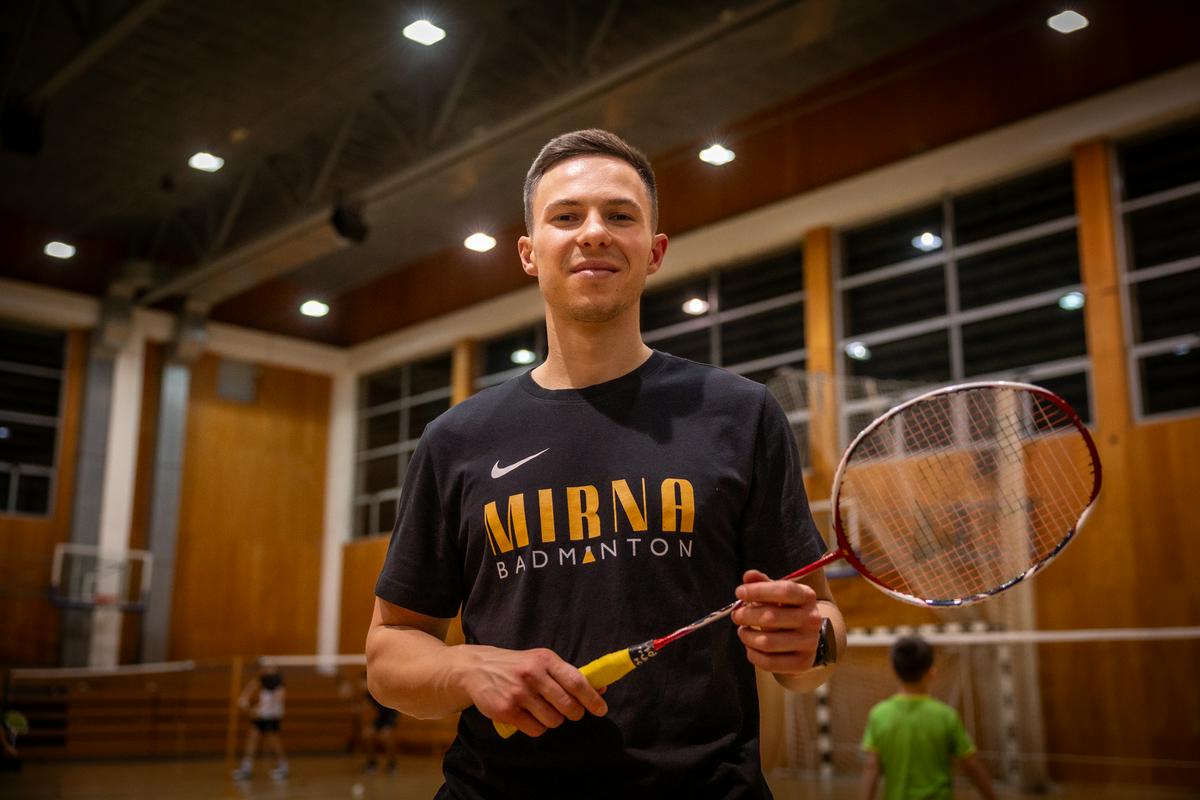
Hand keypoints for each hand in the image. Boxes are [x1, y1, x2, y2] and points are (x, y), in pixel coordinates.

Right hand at [462, 646, 607, 736]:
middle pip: (568, 706)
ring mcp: (519, 693)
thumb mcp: (541, 661)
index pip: (576, 681)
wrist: (477, 668)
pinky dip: (536, 727)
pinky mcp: (506, 710)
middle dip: (573, 713)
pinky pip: (535, 729)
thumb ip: (568, 674)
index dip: (592, 699)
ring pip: (553, 720)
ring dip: (553, 720)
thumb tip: (601, 688)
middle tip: (569, 712)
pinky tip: (529, 717)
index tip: (601, 710)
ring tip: (543, 711)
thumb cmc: (517, 666)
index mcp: (546, 660)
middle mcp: (533, 675)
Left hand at [731, 569, 822, 674]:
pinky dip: (753, 655)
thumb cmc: (786, 610)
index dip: (758, 591)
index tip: (739, 592)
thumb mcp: (777, 593)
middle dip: (746, 616)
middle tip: (735, 615)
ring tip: (742, 631)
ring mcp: (809, 643)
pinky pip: (770, 662)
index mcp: (807, 597)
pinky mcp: (803, 663)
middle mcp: (812, 619)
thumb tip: (748, 576)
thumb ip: (762, 583)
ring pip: (767, 642)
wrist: (805, 638)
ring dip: (747, 636)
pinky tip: (750, 647)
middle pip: (771, 617)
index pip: (784, 591)